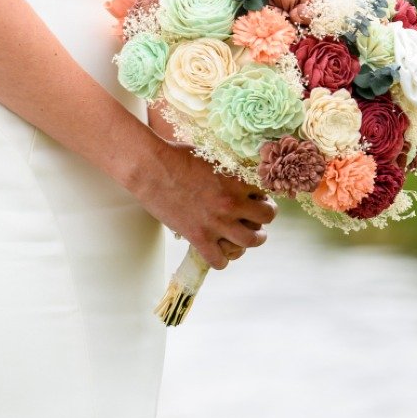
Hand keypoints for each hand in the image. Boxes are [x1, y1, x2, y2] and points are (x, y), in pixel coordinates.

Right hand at [136, 139, 276, 269]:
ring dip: (252, 239)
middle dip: (264, 217)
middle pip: (266, 217)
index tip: (255, 197)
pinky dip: (222, 258)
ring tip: (247, 237)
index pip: (265, 192)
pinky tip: (218, 249)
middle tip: (256, 218)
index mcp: (235, 180)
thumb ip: (227, 170)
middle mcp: (231, 203)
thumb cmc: (175, 155)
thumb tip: (235, 175)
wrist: (150, 168)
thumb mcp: (210, 157)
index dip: (262, 195)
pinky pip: (221, 261)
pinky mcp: (198, 238)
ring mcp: (216, 223)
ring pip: (251, 241)